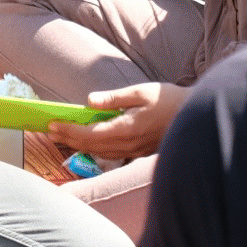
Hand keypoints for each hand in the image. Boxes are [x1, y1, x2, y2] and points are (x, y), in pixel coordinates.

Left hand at [49, 82, 185, 160]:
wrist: (197, 116)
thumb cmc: (170, 100)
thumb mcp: (140, 92)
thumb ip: (114, 99)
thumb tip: (89, 101)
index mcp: (127, 129)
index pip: (90, 133)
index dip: (69, 130)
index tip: (52, 125)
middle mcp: (129, 144)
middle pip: (92, 146)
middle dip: (69, 139)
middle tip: (49, 132)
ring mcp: (135, 151)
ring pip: (101, 152)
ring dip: (80, 145)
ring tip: (63, 136)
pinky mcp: (140, 152)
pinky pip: (113, 154)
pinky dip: (97, 148)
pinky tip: (90, 142)